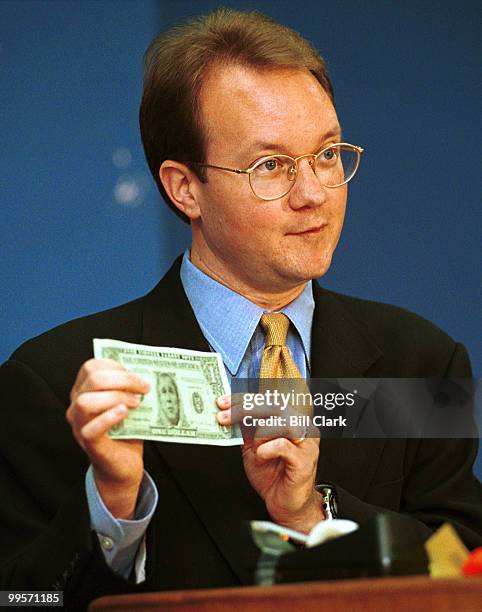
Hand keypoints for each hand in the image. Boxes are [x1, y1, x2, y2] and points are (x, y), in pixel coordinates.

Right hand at [66, 358, 149, 518]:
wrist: (124, 465)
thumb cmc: (127, 431)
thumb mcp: (129, 404)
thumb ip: (131, 388)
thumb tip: (147, 373)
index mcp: (85, 390)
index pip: (92, 367)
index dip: (116, 366)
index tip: (137, 373)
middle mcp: (77, 405)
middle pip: (92, 380)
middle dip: (122, 379)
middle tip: (144, 387)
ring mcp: (79, 424)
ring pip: (86, 401)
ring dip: (115, 397)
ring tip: (136, 402)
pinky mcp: (88, 442)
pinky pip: (91, 428)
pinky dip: (108, 417)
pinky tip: (124, 413)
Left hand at [217, 395, 323, 532]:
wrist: (286, 505)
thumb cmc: (274, 476)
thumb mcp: (253, 447)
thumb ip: (246, 430)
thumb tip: (227, 413)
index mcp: (290, 419)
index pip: (267, 400)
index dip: (243, 399)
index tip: (223, 402)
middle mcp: (301, 426)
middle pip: (273, 405)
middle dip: (244, 409)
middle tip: (224, 416)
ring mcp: (306, 442)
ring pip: (280, 420)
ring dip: (258, 432)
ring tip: (252, 448)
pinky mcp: (305, 459)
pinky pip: (283, 445)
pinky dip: (266, 449)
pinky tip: (261, 456)